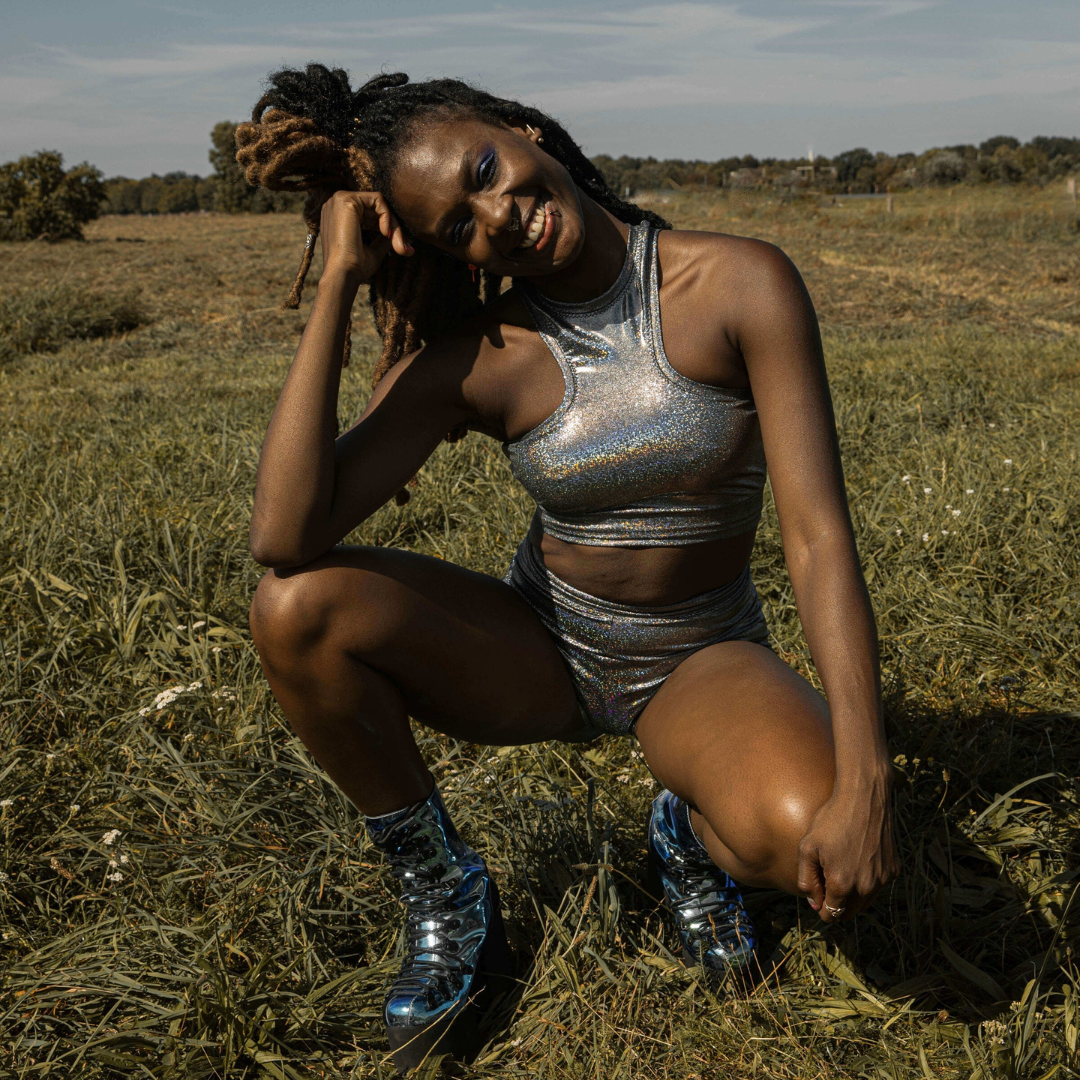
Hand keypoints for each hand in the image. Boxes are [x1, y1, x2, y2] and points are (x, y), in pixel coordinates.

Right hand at [319, 190, 412, 281]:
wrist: (343, 274)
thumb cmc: (355, 267)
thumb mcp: (374, 249)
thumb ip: (385, 237)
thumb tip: (403, 236)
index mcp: (340, 216)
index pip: (371, 214)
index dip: (388, 227)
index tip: (402, 246)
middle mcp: (337, 205)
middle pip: (376, 208)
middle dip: (394, 228)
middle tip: (405, 248)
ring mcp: (340, 200)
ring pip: (379, 204)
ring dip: (393, 224)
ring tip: (398, 244)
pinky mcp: (346, 199)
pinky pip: (377, 199)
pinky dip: (387, 215)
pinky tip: (385, 233)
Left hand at [797, 767, 897, 922]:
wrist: (864, 797)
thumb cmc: (831, 820)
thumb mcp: (807, 847)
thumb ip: (807, 879)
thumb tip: (814, 903)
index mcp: (842, 884)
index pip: (831, 914)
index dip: (821, 908)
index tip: (817, 897)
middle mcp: (866, 887)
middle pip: (850, 913)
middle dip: (837, 905)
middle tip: (827, 885)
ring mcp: (883, 879)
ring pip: (865, 902)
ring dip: (853, 895)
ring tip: (842, 871)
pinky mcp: (894, 869)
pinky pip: (878, 886)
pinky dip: (868, 881)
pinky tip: (858, 861)